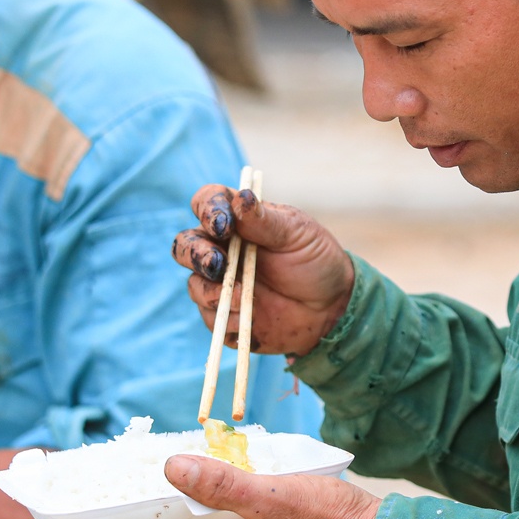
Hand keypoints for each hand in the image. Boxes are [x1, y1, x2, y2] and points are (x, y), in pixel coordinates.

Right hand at [172, 184, 354, 355]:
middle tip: (218, 265)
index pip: (207, 203)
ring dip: (211, 292)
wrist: (333, 307)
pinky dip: (226, 319)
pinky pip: (211, 319)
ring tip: (242, 298)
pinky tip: (247, 319)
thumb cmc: (316, 260)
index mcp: (237, 221)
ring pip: (194, 284)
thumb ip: (266, 220)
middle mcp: (222, 250)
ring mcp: (221, 284)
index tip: (223, 225)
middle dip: (195, 254)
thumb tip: (241, 199)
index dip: (207, 210)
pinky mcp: (226, 316)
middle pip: (185, 245)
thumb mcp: (298, 234)